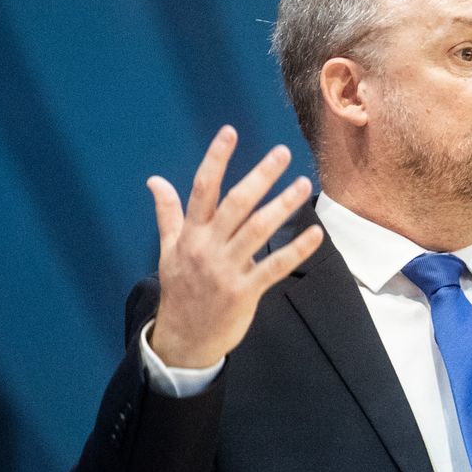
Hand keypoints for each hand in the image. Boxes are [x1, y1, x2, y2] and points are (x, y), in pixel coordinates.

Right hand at [146, 126, 323, 367]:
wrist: (184, 339)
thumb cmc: (180, 290)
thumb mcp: (168, 250)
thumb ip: (167, 213)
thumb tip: (155, 180)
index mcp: (190, 234)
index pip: (203, 189)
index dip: (216, 159)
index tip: (230, 132)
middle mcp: (208, 247)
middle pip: (237, 204)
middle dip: (260, 176)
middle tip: (282, 153)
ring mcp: (227, 270)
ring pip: (258, 230)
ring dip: (283, 205)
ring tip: (303, 184)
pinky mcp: (245, 292)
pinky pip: (275, 267)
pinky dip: (296, 250)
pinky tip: (316, 234)